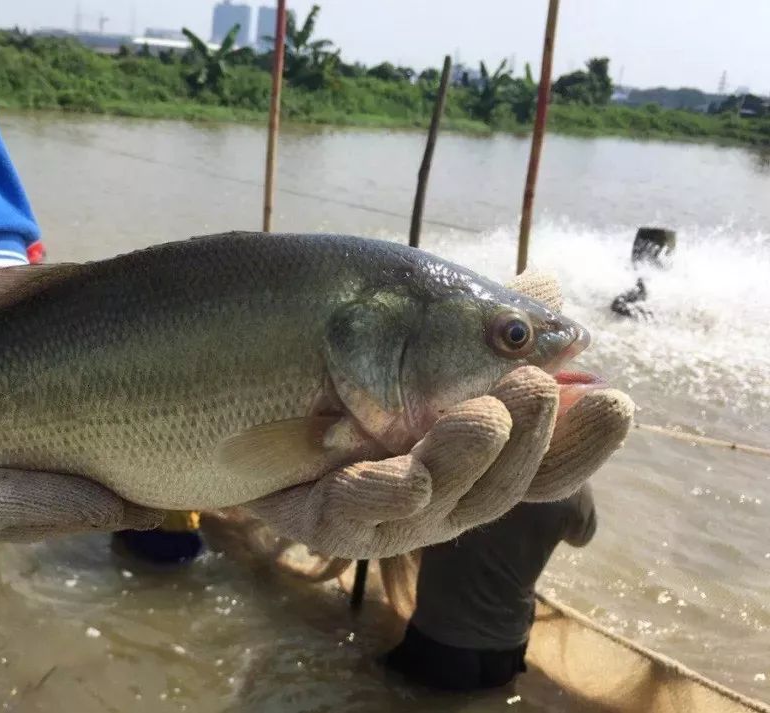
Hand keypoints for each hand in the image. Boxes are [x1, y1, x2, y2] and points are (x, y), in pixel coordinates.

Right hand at [0, 416, 161, 576]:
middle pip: (26, 513)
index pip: (5, 503)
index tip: (132, 500)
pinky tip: (48, 475)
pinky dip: (27, 488)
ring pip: (12, 509)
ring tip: (124, 492)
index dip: (69, 500)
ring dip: (67, 501)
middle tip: (158, 501)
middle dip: (89, 509)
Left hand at [241, 271, 633, 559]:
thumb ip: (478, 320)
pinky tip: (404, 469)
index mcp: (466, 451)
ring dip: (465, 463)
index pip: (539, 459)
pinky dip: (382, 492)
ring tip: (483, 415)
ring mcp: (378, 512)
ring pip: (437, 506)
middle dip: (525, 442)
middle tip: (534, 388)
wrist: (233, 379)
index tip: (613, 400)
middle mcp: (434, 489)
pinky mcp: (321, 520)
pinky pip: (355, 516)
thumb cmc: (334, 351)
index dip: (581, 442)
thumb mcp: (411, 324)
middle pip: (498, 487)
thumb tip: (551, 290)